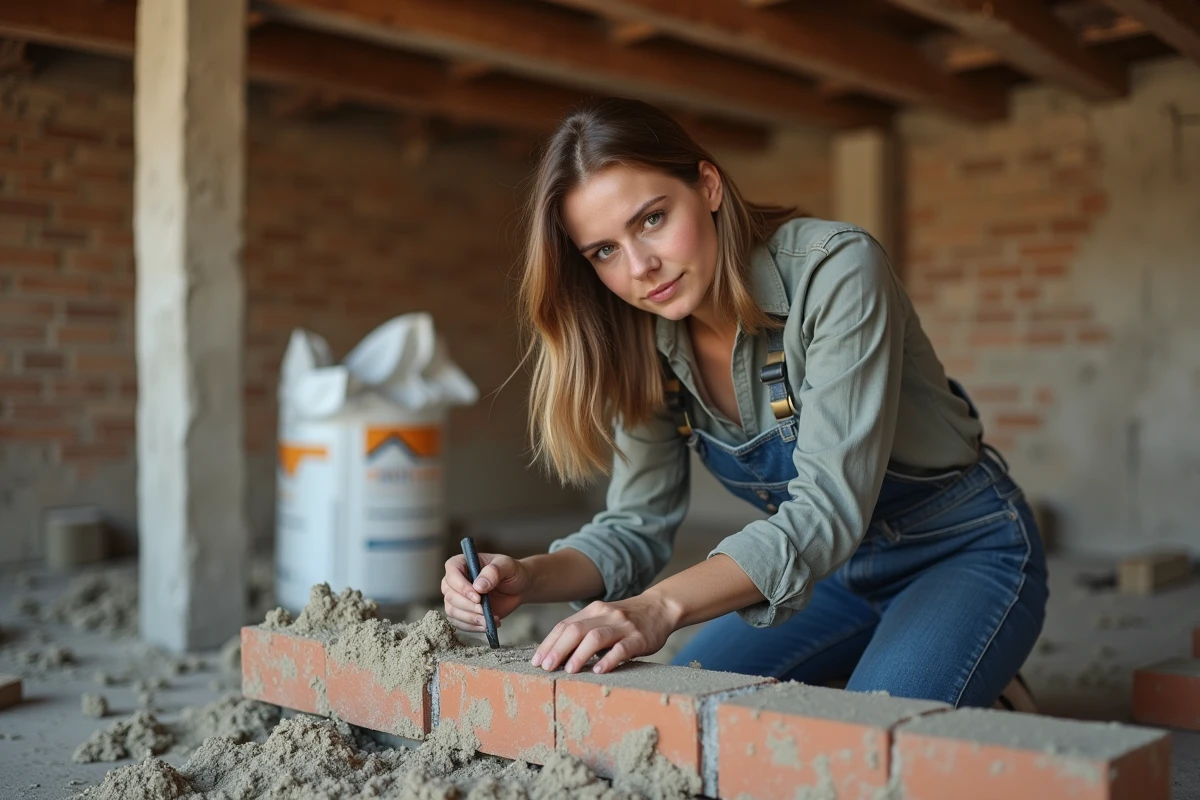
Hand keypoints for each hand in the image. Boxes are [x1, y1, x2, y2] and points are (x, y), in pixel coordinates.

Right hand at [441, 552, 530, 632]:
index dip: (461, 586)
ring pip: (452, 610)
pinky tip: (487, 624)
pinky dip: (473, 627)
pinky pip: (459, 623)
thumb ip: (493, 572)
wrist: (518, 588)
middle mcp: (456, 580)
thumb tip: (478, 586)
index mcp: (463, 563)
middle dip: (467, 606)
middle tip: (484, 610)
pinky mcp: (463, 612)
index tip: (477, 597)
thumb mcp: (507, 566)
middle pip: (450, 594)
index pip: (452, 570)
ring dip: (469, 618)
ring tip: (488, 620)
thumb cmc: (512, 572)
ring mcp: (458, 597)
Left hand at [530, 593, 680, 674]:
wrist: (660, 608)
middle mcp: (605, 615)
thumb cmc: (626, 619)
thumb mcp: (603, 618)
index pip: (565, 626)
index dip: (549, 644)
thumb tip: (556, 654)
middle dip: (558, 649)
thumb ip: (584, 630)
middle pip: (576, 630)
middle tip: (546, 667)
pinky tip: (599, 670)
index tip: (537, 661)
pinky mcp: (639, 638)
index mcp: (592, 610)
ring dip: (579, 654)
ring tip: (569, 670)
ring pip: (596, 637)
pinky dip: (608, 659)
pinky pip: (622, 648)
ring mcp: (623, 626)